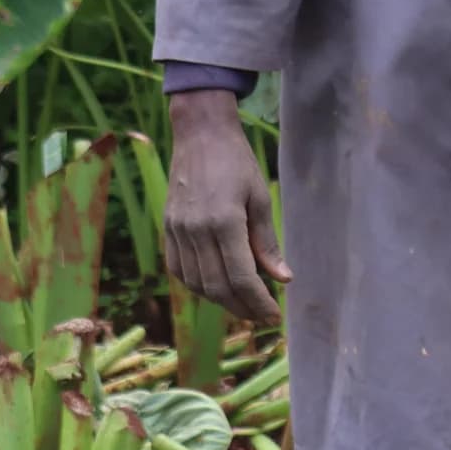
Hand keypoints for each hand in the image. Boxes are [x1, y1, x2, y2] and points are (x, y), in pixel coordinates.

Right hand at [165, 90, 291, 323]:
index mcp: (224, 221)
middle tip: (262, 315)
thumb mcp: (259, 197)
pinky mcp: (167, 228)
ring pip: (196, 284)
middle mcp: (196, 230)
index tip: (275, 315)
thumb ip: (267, 242)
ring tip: (243, 303)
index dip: (258, 302)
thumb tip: (283, 279)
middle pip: (217, 287)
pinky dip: (197, 285)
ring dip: (220, 300)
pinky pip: (178, 270)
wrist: (200, 134)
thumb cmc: (237, 161)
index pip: (241, 277)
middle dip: (242, 308)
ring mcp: (177, 230)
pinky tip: (216, 286)